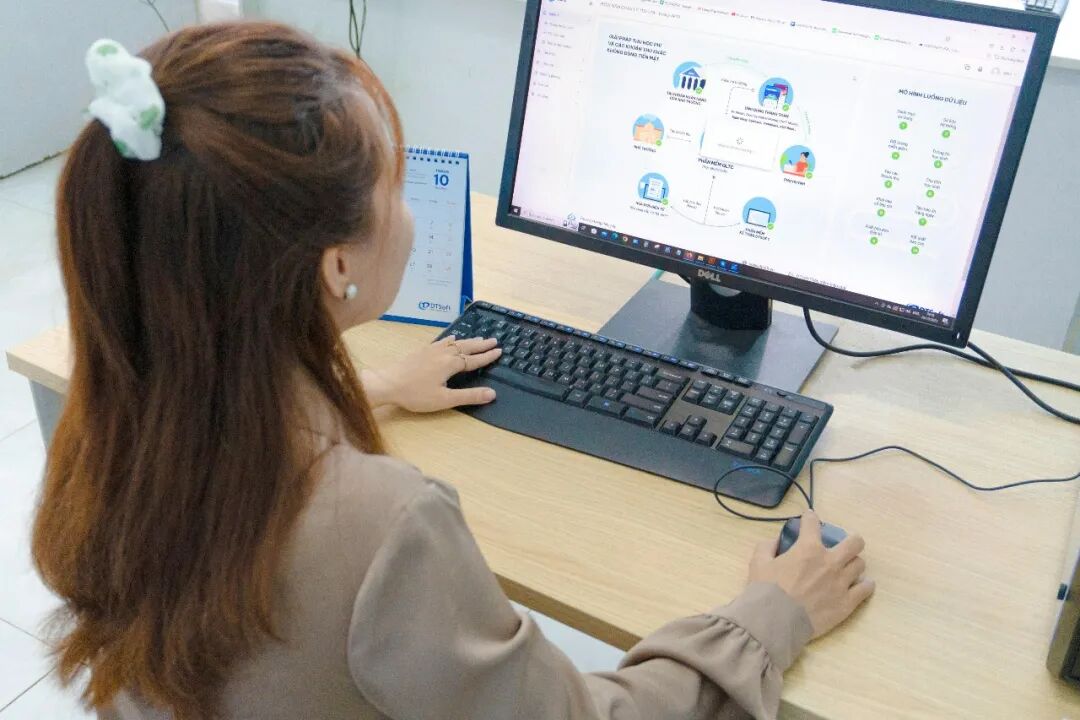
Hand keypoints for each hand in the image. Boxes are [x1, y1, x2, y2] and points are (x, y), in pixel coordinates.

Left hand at [362, 336, 502, 412]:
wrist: (387, 383)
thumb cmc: (415, 394)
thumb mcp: (444, 399)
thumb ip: (469, 396)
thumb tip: (492, 393)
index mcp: (451, 364)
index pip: (474, 359)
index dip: (487, 356)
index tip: (499, 351)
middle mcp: (443, 353)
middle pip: (466, 347)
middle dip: (481, 345)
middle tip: (494, 340)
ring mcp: (431, 350)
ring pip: (454, 343)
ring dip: (468, 341)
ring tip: (478, 338)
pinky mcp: (421, 351)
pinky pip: (442, 341)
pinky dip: (451, 340)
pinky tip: (451, 338)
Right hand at [748, 512, 873, 638]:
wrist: (776, 621)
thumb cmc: (765, 591)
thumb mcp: (758, 563)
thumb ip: (766, 547)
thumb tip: (776, 541)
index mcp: (808, 549)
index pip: (813, 524)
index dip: (810, 518)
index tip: (810, 518)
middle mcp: (830, 561)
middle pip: (855, 543)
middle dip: (850, 541)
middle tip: (843, 546)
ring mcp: (842, 582)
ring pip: (860, 564)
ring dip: (853, 564)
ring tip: (847, 569)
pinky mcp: (848, 602)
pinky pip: (866, 589)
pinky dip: (864, 585)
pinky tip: (859, 586)